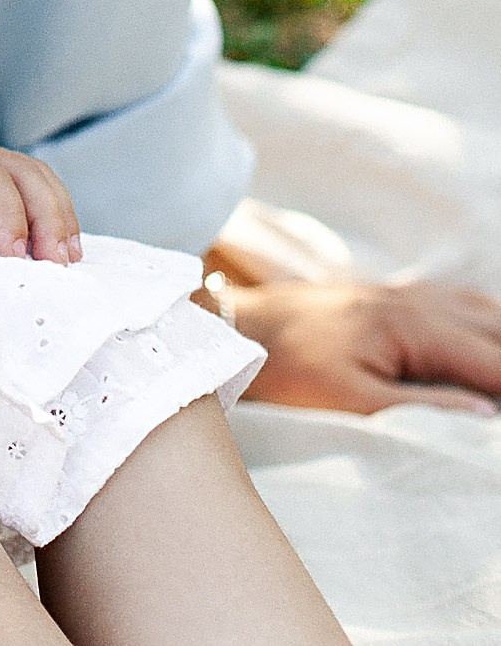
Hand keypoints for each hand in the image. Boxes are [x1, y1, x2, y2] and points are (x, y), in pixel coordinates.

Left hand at [0, 108, 81, 263]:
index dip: (9, 215)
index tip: (14, 258)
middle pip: (26, 171)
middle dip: (52, 214)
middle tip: (60, 267)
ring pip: (31, 177)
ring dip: (56, 213)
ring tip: (67, 262)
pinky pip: (16, 193)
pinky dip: (42, 216)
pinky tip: (48, 251)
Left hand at [230, 276, 500, 415]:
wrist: (236, 326)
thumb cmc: (290, 371)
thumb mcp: (355, 403)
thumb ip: (425, 409)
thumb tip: (486, 416)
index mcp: (409, 326)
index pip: (490, 359)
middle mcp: (409, 300)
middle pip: (490, 325)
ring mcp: (396, 293)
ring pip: (474, 306)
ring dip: (499, 332)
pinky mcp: (383, 297)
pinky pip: (449, 299)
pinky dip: (479, 315)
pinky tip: (485, 328)